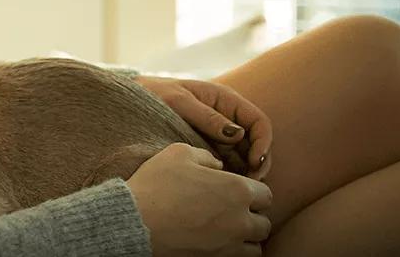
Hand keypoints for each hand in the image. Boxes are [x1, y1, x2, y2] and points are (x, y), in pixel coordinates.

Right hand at [128, 143, 271, 255]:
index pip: (265, 195)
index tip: (234, 192)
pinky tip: (218, 241)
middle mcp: (241, 219)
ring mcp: (231, 244)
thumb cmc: (155, 185)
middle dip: (251, 216)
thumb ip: (206, 156)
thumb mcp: (178, 153)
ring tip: (226, 229)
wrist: (134, 221)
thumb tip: (218, 166)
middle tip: (229, 211)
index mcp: (237, 189)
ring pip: (256, 245)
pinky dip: (235, 251)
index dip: (251, 192)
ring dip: (246, 237)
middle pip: (264, 223)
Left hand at [135, 75, 271, 179]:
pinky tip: (222, 185)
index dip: (263, 143)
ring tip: (236, 188)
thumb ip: (207, 117)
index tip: (255, 163)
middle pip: (255, 142)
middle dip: (257, 162)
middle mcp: (226, 117)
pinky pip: (225, 161)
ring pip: (242, 155)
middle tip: (250, 183)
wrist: (128, 101)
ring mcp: (217, 133)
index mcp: (224, 100)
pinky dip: (229, 173)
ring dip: (245, 171)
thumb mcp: (178, 101)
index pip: (258, 121)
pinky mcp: (206, 147)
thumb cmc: (152, 94)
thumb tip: (237, 134)